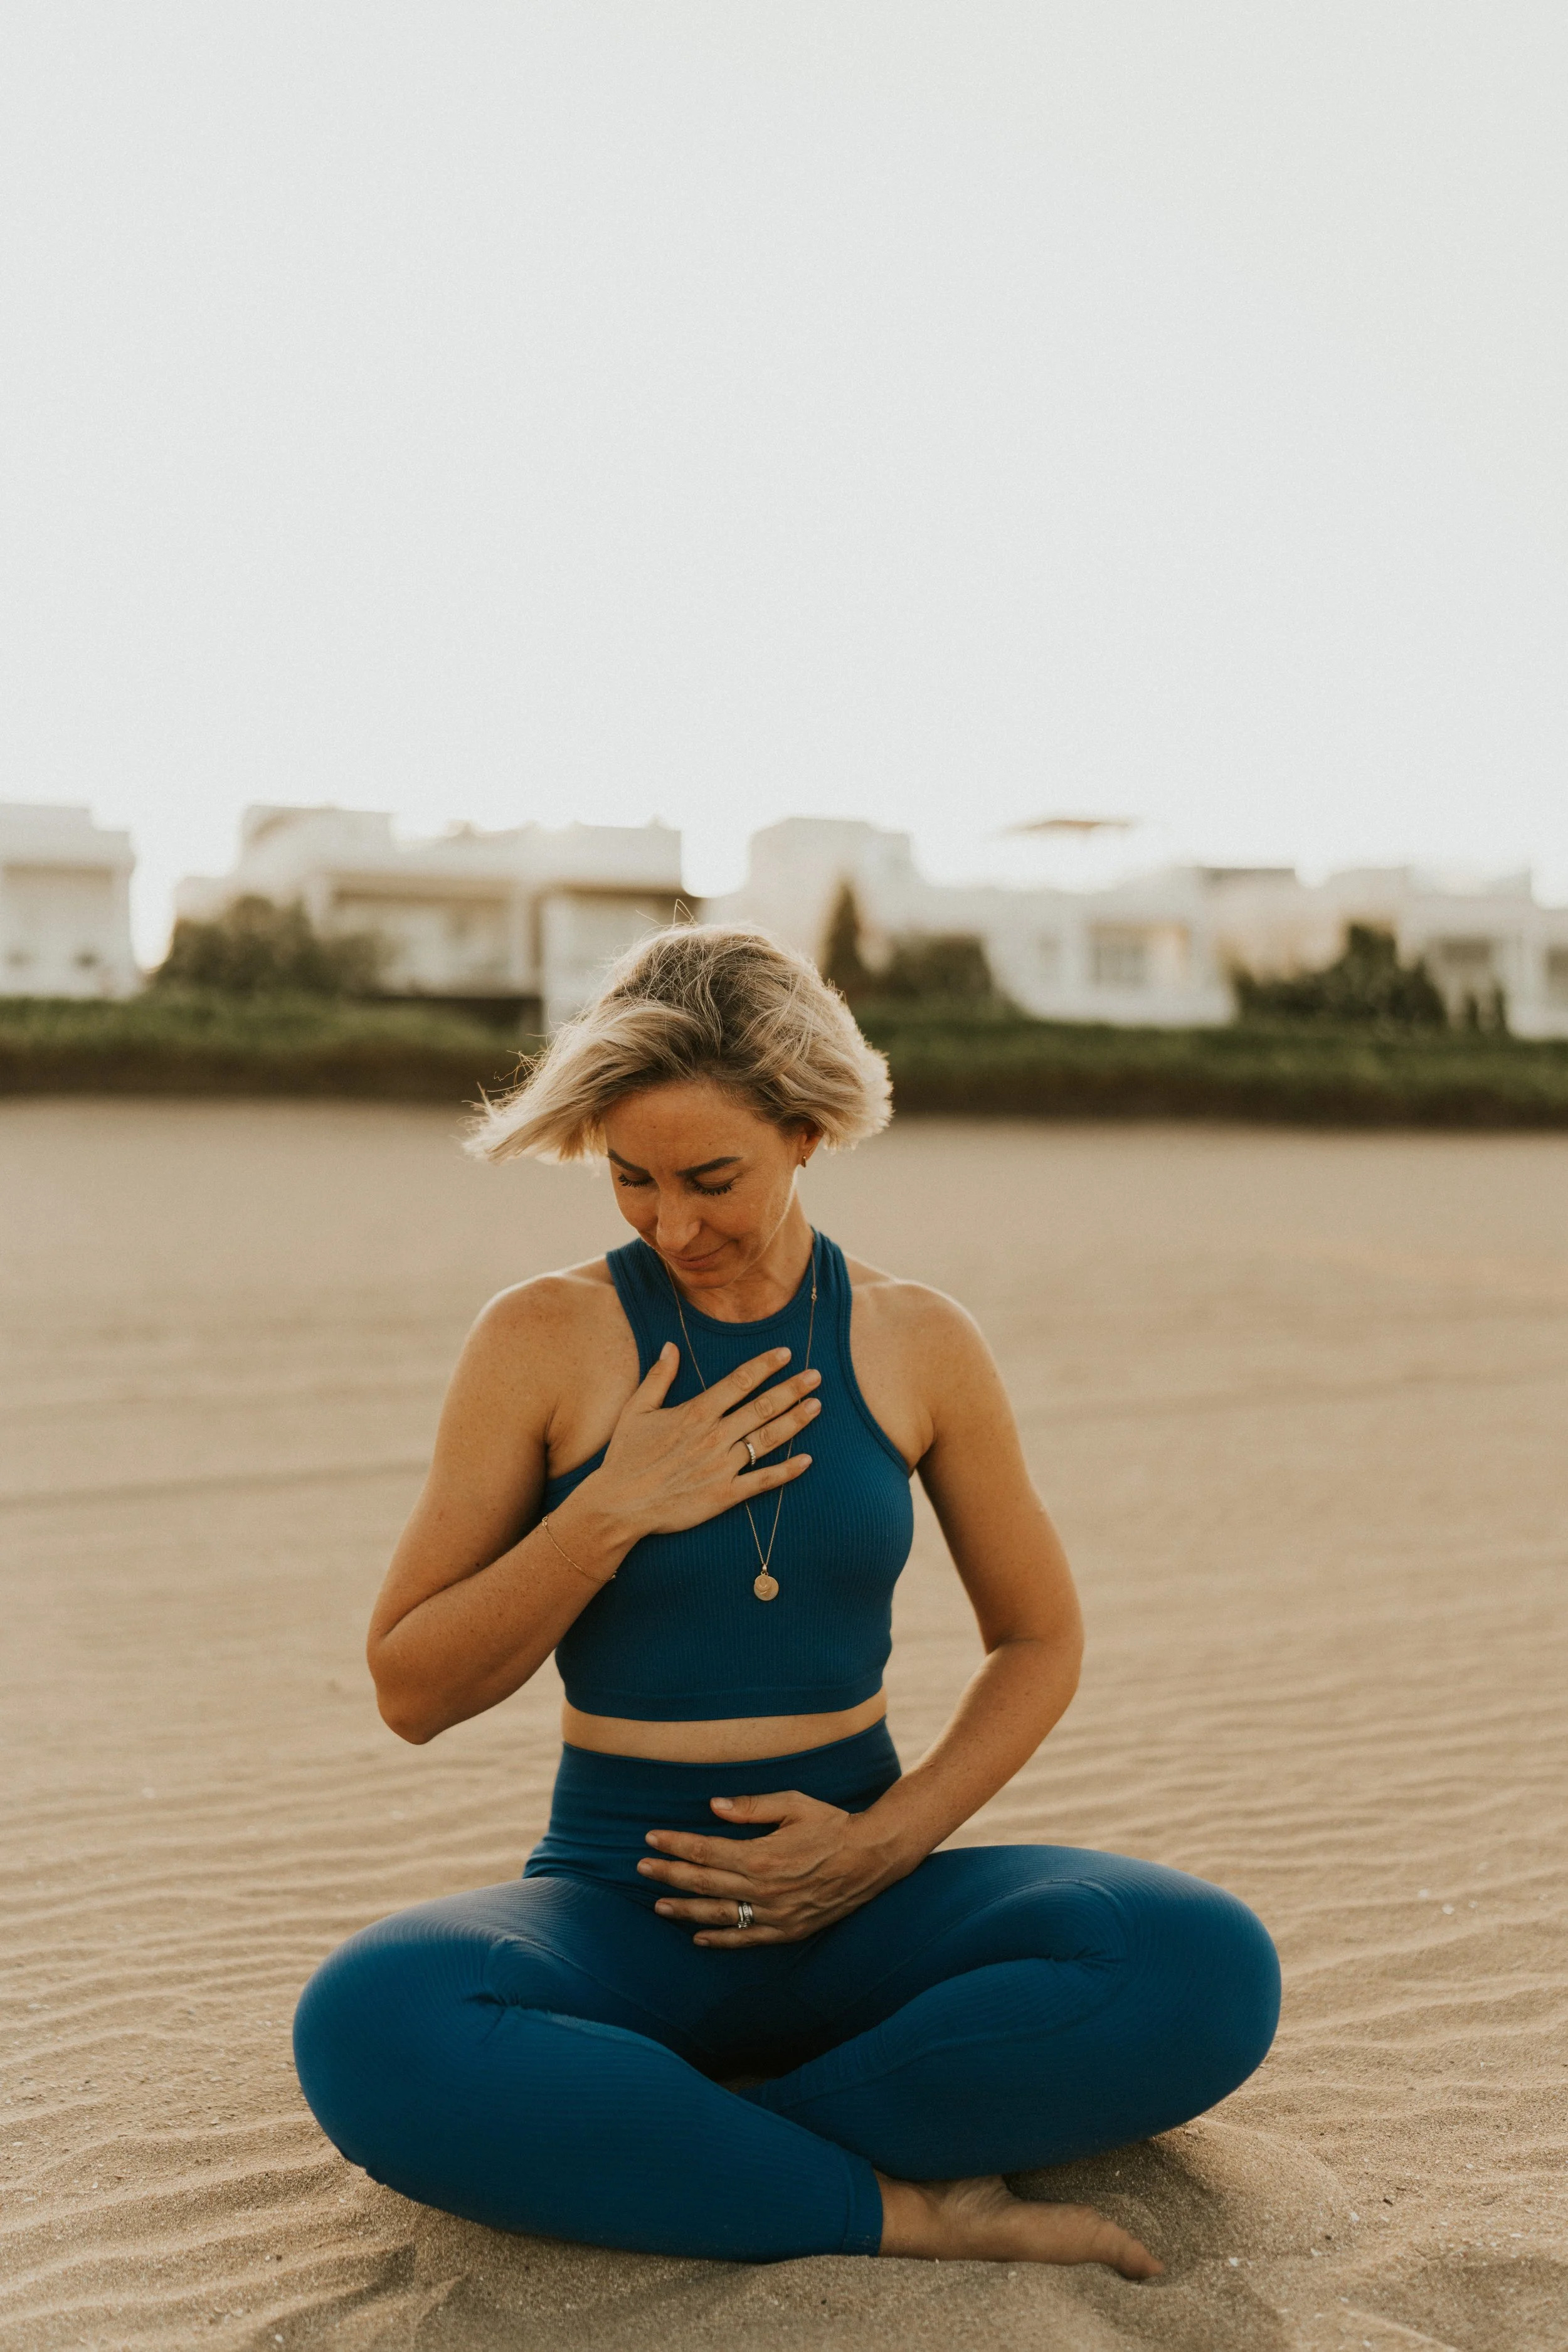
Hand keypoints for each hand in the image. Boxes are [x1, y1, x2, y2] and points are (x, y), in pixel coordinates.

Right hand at [589, 1342, 820, 1542]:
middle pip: (762, 1407)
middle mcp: (713, 1436)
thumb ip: (659, 1377)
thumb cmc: (626, 1456)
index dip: (765, 1365)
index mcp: (695, 1413)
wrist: (618, 1505)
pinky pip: (762, 1481)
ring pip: (767, 1440)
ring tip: (817, 1406)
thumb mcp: (636, 1410)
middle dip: (792, 1389)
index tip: (786, 1353)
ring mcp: (721, 1466)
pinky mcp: (724, 1495)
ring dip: (795, 1421)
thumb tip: (671, 1345)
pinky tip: (807, 1461)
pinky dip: (786, 1472)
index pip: (739, 1381)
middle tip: (816, 1375)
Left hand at [637, 1788, 908, 1944]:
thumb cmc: (832, 1824)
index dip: (675, 1844)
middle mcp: (764, 1889)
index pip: (705, 1851)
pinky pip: (746, 1939)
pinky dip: (720, 1940)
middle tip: (641, 1867)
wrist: (872, 1857)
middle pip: (704, 1883)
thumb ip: (751, 1806)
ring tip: (658, 1904)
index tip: (651, 1838)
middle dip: (669, 1874)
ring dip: (684, 1910)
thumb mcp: (793, 1804)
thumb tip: (713, 1805)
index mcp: (762, 1855)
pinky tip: (698, 1936)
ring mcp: (776, 1914)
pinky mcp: (788, 1930)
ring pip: (719, 1914)